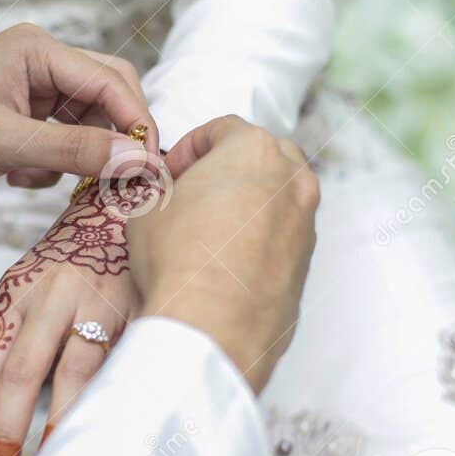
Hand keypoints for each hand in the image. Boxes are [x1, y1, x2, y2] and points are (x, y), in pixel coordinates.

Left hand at [0, 24, 159, 198]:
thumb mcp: (5, 145)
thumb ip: (73, 152)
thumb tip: (136, 161)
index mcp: (36, 48)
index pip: (110, 80)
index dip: (136, 123)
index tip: (151, 166)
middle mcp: (38, 60)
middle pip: (105, 95)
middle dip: (111, 138)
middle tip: (118, 180)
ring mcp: (28, 88)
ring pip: (84, 122)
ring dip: (73, 157)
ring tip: (35, 178)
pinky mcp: (19, 116)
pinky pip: (59, 139)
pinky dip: (49, 164)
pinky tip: (15, 177)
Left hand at [0, 178, 157, 455]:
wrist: (130, 197)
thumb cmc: (76, 260)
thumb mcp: (36, 289)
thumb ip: (21, 343)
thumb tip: (5, 418)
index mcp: (15, 294)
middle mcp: (49, 296)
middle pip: (18, 374)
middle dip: (5, 436)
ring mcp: (94, 299)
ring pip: (74, 373)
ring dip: (60, 427)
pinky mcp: (136, 303)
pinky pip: (121, 363)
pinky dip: (112, 402)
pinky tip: (108, 435)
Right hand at [129, 116, 318, 392]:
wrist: (212, 327)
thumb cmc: (178, 259)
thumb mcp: (147, 211)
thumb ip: (163, 191)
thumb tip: (165, 196)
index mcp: (254, 150)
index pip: (222, 128)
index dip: (189, 147)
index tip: (170, 172)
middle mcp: (293, 180)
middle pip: (262, 157)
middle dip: (228, 170)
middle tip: (193, 194)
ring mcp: (306, 224)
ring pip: (277, 199)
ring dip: (247, 205)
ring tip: (209, 232)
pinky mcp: (307, 265)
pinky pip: (281, 239)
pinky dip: (259, 241)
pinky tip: (226, 264)